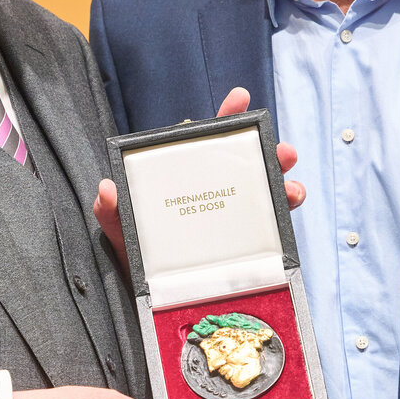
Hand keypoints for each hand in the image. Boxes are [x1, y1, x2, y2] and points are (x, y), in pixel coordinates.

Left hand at [94, 87, 304, 268]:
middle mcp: (214, 193)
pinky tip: (291, 209)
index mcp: (188, 180)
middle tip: (284, 152)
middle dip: (270, 153)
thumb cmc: (136, 258)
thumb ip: (111, 212)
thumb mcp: (121, 232)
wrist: (151, 301)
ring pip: (265, 193)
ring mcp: (231, 218)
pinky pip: (271, 228)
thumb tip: (105, 188)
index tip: (241, 97)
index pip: (208, 144)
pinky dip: (285, 217)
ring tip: (293, 188)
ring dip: (284, 184)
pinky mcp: (245, 245)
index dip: (226, 119)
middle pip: (247, 165)